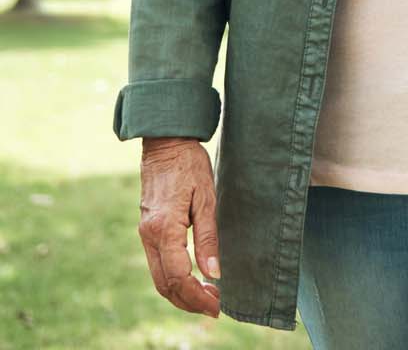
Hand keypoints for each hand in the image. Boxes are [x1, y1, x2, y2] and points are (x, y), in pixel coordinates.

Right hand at [138, 137, 220, 316]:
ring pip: (158, 278)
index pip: (178, 277)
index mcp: (164, 229)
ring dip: (180, 293)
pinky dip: (173, 279)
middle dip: (189, 302)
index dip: (197, 296)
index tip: (217, 306)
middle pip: (164, 285)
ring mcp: (145, 234)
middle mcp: (149, 236)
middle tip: (214, 308)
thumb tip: (214, 274)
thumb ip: (208, 237)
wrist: (166, 144)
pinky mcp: (147, 230)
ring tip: (207, 297)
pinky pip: (157, 264)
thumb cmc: (190, 166)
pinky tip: (192, 278)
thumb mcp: (206, 197)